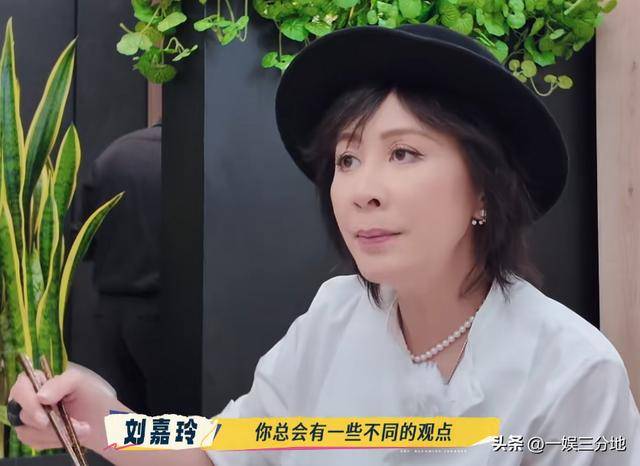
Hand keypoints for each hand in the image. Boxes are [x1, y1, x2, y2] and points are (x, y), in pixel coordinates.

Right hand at [8, 361, 123, 451]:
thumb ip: (61, 383)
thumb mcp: (81, 381)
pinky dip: (55, 441)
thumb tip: (40, 396)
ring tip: (82, 429)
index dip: (29, 403)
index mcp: (39, 379)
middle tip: (78, 424)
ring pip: (27, 432)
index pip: (21, 387)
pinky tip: (71, 435)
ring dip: (56, 434)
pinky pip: (35, 442)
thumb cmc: (93, 395)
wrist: (105, 418)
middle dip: (51, 424)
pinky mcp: (34, 434)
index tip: (44, 419)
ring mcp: (30, 418)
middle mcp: (30, 398)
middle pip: (23, 414)